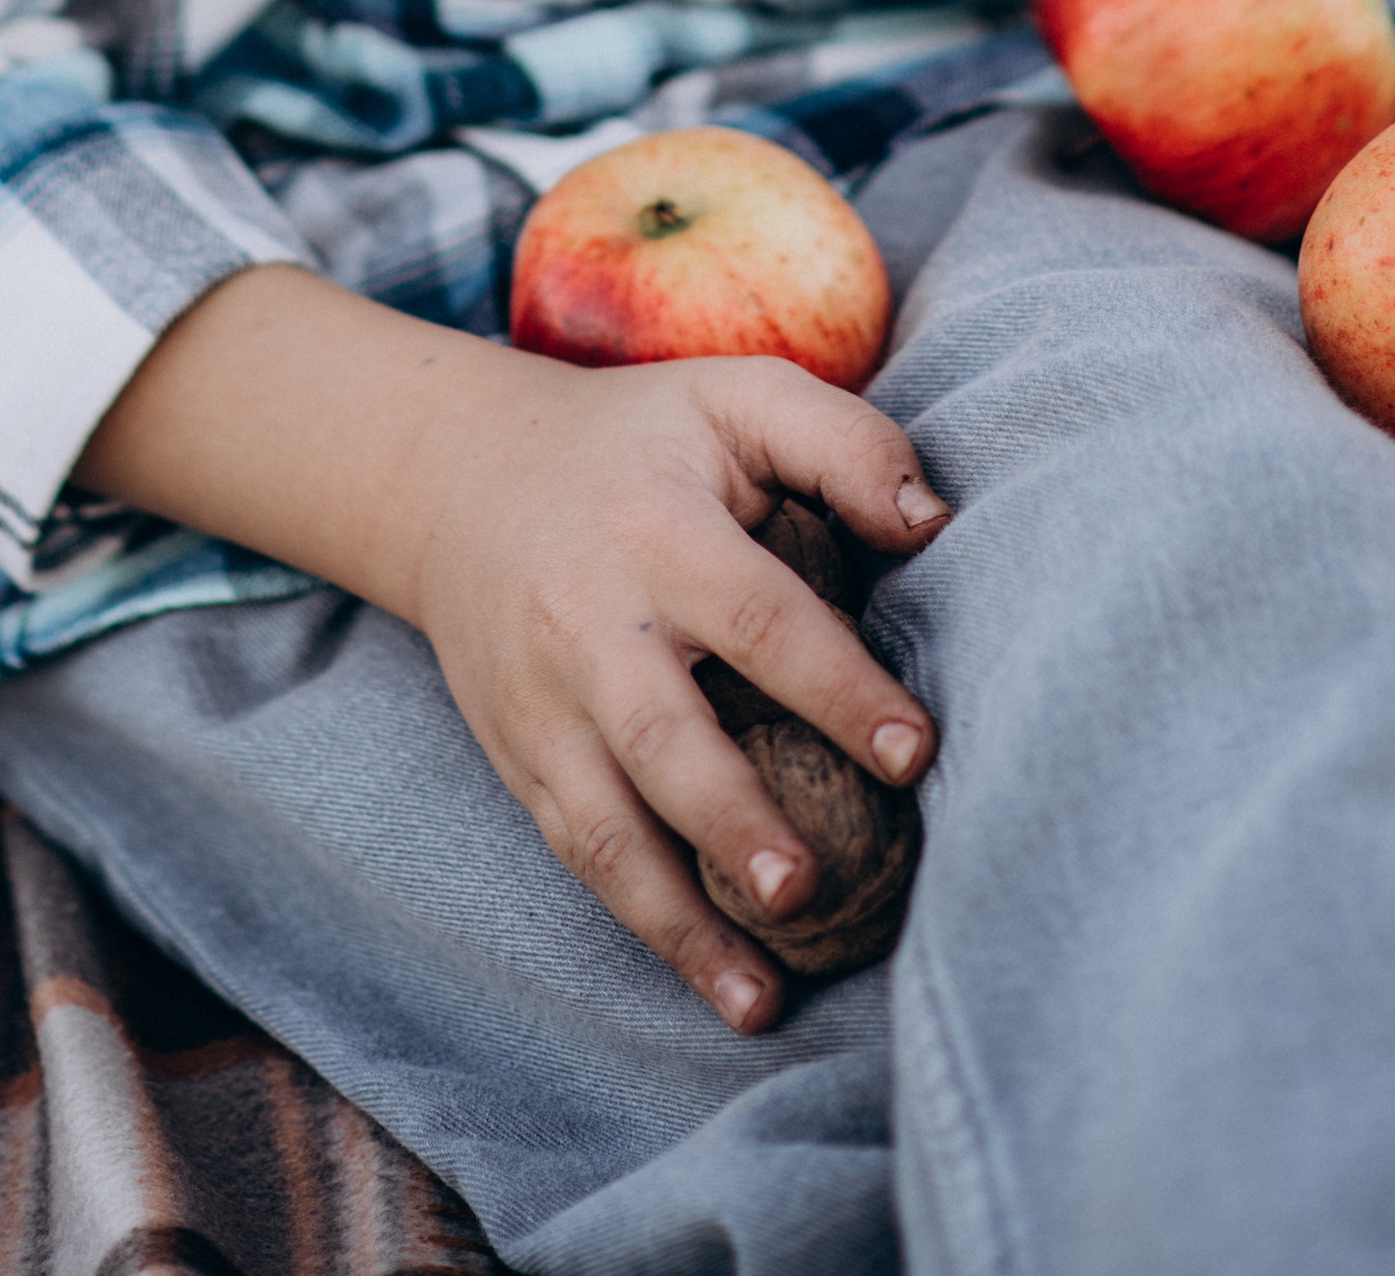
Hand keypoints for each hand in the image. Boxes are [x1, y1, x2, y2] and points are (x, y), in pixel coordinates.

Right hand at [397, 348, 945, 1032]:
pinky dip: (647, 925)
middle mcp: (592, 626)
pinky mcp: (523, 760)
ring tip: (761, 997)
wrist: (459, 476)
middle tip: (809, 887)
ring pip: (605, 825)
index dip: (837, 685)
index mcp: (658, 532)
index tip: (915, 751)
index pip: (756, 616)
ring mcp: (546, 705)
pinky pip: (580, 853)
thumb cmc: (638, 441)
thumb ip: (843, 442)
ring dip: (682, 919)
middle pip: (662, 735)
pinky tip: (719, 983)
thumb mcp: (735, 398)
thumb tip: (934, 524)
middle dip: (733, 818)